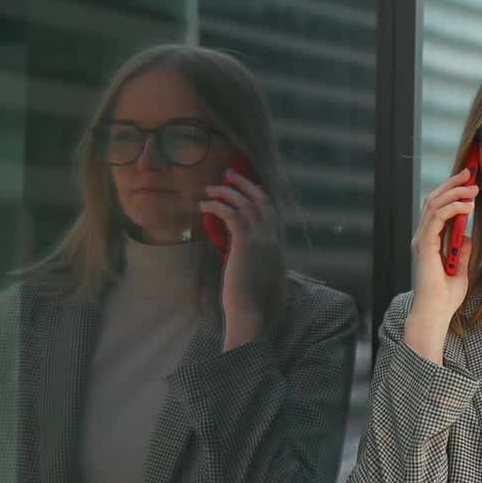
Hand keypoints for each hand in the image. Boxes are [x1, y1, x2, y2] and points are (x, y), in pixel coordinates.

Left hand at [200, 168, 285, 349]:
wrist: (249, 308)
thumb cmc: (248, 294)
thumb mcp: (254, 267)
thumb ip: (250, 251)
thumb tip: (237, 242)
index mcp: (276, 242)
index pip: (270, 209)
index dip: (256, 193)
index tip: (243, 185)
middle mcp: (272, 236)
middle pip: (261, 199)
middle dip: (244, 183)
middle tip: (228, 173)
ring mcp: (261, 238)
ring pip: (245, 203)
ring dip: (226, 192)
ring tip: (210, 189)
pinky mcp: (245, 242)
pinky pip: (231, 214)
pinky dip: (217, 206)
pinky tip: (205, 206)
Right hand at [404, 168, 477, 364]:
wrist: (435, 313)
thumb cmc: (445, 296)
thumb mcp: (460, 268)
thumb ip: (461, 250)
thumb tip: (466, 235)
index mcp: (429, 240)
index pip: (437, 207)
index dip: (451, 191)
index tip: (469, 181)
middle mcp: (423, 236)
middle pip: (434, 199)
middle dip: (452, 183)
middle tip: (470, 172)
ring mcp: (422, 240)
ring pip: (434, 204)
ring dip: (454, 192)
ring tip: (473, 187)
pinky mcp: (425, 246)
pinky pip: (436, 218)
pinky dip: (452, 208)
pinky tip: (467, 205)